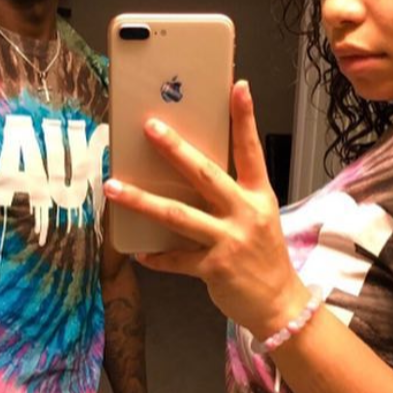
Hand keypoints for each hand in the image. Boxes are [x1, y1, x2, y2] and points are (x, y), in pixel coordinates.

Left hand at [104, 81, 309, 340]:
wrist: (279, 305)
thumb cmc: (264, 257)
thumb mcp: (259, 218)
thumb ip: (231, 197)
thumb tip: (190, 174)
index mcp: (258, 197)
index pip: (251, 151)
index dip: (245, 119)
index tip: (238, 87)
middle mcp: (246, 214)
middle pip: (205, 175)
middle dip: (175, 149)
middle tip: (150, 127)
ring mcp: (229, 241)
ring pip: (178, 215)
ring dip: (141, 201)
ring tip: (113, 187)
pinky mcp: (214, 268)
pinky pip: (175, 259)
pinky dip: (156, 255)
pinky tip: (138, 251)